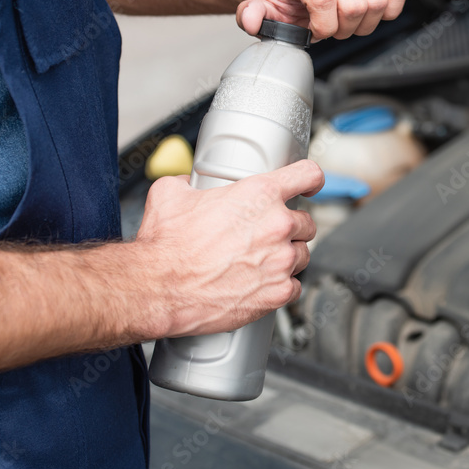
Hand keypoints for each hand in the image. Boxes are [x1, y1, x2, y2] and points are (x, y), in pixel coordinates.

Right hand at [134, 160, 324, 338]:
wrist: (158, 288)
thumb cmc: (165, 245)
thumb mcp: (171, 194)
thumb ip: (189, 182)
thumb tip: (189, 184)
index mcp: (259, 194)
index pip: (307, 175)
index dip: (310, 180)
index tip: (310, 187)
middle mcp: (277, 225)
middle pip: (306, 222)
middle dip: (289, 228)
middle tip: (266, 236)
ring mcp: (281, 261)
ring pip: (302, 255)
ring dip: (286, 257)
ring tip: (259, 262)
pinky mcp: (278, 293)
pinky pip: (294, 287)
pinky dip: (280, 286)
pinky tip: (260, 284)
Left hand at [236, 0, 409, 41]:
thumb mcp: (260, 8)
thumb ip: (252, 16)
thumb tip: (254, 18)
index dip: (324, 26)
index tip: (315, 32)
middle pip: (356, 5)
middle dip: (345, 28)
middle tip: (331, 27)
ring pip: (378, 1)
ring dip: (365, 22)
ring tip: (346, 20)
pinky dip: (388, 8)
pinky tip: (368, 12)